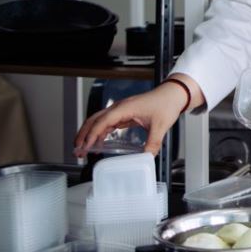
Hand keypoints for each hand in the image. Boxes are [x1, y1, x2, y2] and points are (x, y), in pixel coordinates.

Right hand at [73, 79, 188, 155]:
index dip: (92, 134)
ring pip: (99, 121)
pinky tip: (98, 142)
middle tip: (77, 149)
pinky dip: (100, 132)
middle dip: (83, 134)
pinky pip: (108, 122)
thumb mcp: (160, 126)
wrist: (173, 94)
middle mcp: (120, 107)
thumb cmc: (166, 103)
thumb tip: (146, 158)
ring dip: (89, 133)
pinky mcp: (125, 113)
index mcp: (125, 108)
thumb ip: (153, 143)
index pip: (103, 121)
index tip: (86, 146)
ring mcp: (122, 110)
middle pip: (94, 119)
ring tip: (83, 148)